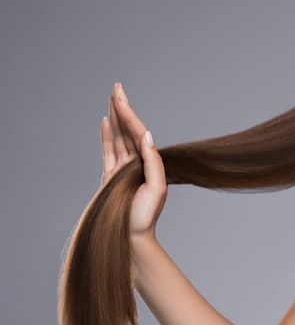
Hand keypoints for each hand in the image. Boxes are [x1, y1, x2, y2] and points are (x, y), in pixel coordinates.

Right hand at [101, 83, 166, 244]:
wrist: (131, 237)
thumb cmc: (145, 216)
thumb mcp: (157, 188)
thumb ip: (153, 161)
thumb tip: (148, 135)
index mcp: (149, 162)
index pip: (138, 132)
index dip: (129, 113)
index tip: (122, 96)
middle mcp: (136, 162)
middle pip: (128, 129)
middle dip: (122, 108)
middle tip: (117, 87)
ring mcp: (122, 168)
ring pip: (118, 136)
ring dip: (116, 117)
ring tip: (112, 98)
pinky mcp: (111, 175)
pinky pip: (108, 150)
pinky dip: (107, 135)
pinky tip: (107, 121)